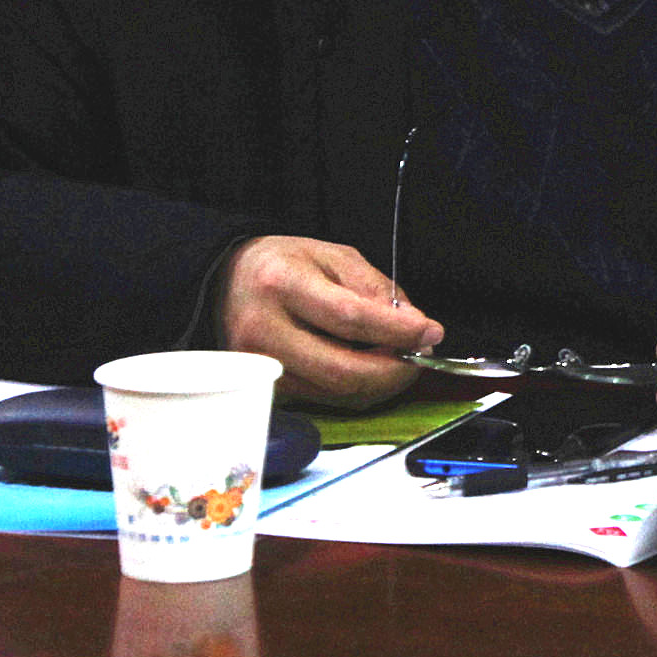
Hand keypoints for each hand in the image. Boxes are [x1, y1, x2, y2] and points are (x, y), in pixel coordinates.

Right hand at [217, 235, 439, 407]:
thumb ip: (375, 290)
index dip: (398, 331)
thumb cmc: (283, 266)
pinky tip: (371, 369)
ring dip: (380, 383)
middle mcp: (265, 331)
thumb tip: (414, 326)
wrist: (226, 282)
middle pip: (342, 370)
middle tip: (421, 355)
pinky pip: (324, 399)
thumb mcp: (333, 257)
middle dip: (394, 370)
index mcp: (282, 285)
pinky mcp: (267, 386)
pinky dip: (357, 389)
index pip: (350, 318)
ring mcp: (262, 366)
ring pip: (336, 393)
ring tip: (400, 359)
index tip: (430, 332)